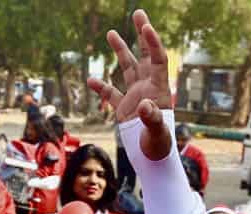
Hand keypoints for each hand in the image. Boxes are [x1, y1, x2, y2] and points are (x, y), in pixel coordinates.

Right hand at [87, 10, 172, 160]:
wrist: (153, 162)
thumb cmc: (160, 148)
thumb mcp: (158, 134)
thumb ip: (152, 118)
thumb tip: (143, 104)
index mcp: (159, 90)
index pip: (158, 59)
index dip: (153, 42)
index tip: (145, 27)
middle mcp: (148, 88)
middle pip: (145, 55)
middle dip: (142, 34)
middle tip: (138, 13)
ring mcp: (135, 97)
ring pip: (127, 68)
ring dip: (120, 51)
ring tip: (111, 33)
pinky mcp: (124, 109)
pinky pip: (111, 94)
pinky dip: (101, 87)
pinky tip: (91, 80)